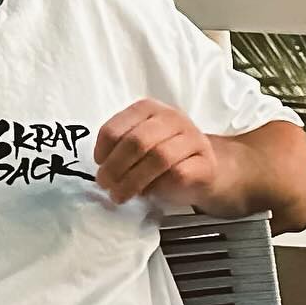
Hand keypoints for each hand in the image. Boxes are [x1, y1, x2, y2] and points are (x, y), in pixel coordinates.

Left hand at [94, 98, 218, 209]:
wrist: (202, 167)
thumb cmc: (161, 156)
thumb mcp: (137, 144)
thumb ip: (119, 147)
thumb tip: (102, 167)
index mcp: (148, 109)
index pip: (116, 127)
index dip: (103, 150)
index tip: (99, 165)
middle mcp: (171, 117)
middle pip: (137, 141)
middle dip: (116, 167)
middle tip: (105, 185)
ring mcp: (192, 138)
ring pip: (159, 157)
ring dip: (133, 181)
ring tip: (120, 195)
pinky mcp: (206, 162)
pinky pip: (178, 174)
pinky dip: (158, 186)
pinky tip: (149, 193)